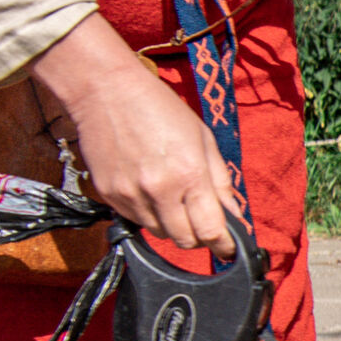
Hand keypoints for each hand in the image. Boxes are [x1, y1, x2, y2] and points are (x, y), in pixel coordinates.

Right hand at [29, 14, 239, 258]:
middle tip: (200, 219)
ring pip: (159, 233)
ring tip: (171, 196)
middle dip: (198, 236)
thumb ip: (221, 183)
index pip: (211, 232)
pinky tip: (148, 188)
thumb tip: (235, 217)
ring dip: (171, 224)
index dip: (224, 245)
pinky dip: (148, 213)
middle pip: (185, 241)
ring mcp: (130, 195)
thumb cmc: (161, 110)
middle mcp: (159, 191)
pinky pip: (135, 220)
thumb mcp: (204, 140)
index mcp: (190, 175)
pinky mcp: (108, 195)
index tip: (230, 249)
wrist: (105, 91)